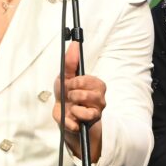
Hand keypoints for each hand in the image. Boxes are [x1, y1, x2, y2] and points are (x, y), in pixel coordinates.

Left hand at [53, 42, 104, 162]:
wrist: (65, 119)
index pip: (85, 80)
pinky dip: (72, 119)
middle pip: (84, 92)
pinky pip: (80, 118)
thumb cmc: (67, 96)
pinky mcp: (92, 122)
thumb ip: (70, 62)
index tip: (70, 85)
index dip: (73, 83)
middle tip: (71, 97)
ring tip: (72, 107)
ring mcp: (98, 110)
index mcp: (96, 84)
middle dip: (72, 94)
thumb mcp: (65, 78)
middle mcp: (100, 97)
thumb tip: (74, 43)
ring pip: (83, 105)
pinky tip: (73, 117)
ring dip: (72, 106)